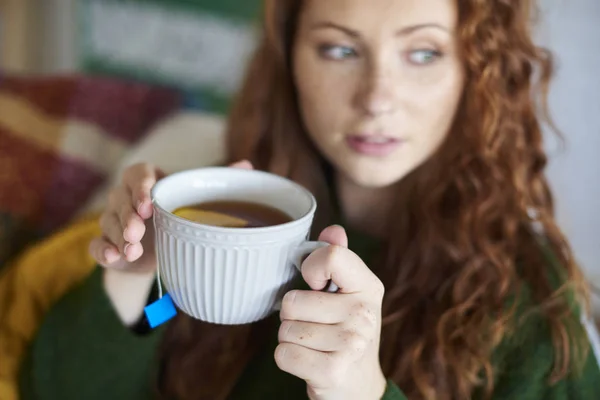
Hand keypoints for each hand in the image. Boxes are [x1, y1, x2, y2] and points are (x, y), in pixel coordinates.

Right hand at [89, 160, 252, 272]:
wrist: (163, 252)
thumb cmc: (180, 217)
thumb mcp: (197, 200)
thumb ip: (217, 182)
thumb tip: (247, 166)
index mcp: (148, 180)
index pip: (138, 173)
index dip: (140, 187)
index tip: (149, 204)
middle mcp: (125, 197)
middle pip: (120, 199)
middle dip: (128, 216)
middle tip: (137, 232)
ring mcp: (112, 221)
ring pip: (107, 222)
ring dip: (118, 236)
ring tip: (133, 250)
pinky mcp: (105, 244)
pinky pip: (95, 245)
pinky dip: (102, 250)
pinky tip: (113, 257)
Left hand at [276, 226, 386, 399]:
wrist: (359, 387)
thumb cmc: (346, 332)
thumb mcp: (350, 294)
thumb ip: (339, 259)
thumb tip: (333, 229)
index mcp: (368, 286)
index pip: (330, 257)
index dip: (310, 267)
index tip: (316, 284)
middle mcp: (364, 313)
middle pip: (292, 300)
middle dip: (293, 314)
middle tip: (315, 324)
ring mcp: (350, 344)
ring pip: (284, 329)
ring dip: (290, 337)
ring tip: (314, 344)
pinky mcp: (332, 371)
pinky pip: (283, 354)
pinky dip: (288, 358)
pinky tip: (309, 361)